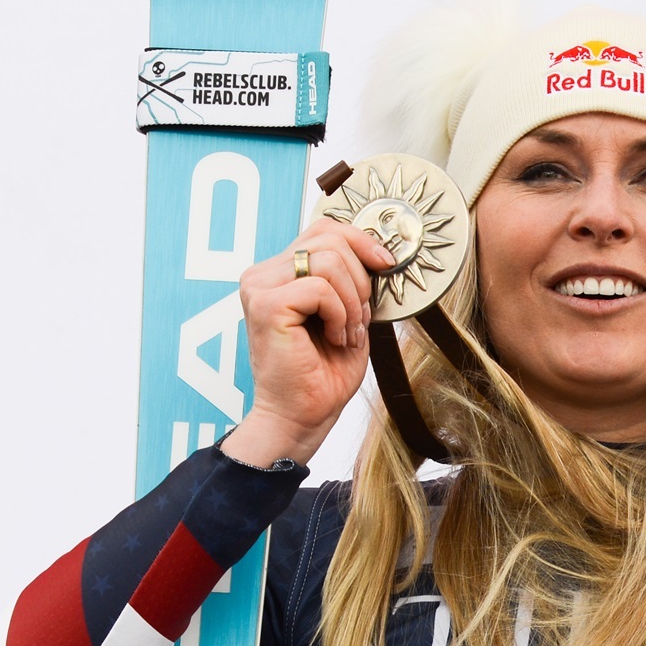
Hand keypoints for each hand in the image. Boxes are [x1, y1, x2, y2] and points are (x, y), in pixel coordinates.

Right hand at [217, 217, 396, 468]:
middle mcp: (262, 274)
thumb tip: (379, 250)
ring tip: (345, 333)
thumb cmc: (323, 373)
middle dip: (360, 279)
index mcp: (279, 272)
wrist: (302, 416)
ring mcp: (259, 287)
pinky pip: (319, 287)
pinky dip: (339, 314)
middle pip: (329, 238)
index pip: (324, 230)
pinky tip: (333, 338)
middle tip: (359, 319)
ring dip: (352, 302)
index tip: (386, 264)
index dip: (361, 241)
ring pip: (328, 260)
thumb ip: (352, 279)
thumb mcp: (348, 314)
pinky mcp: (265, 304)